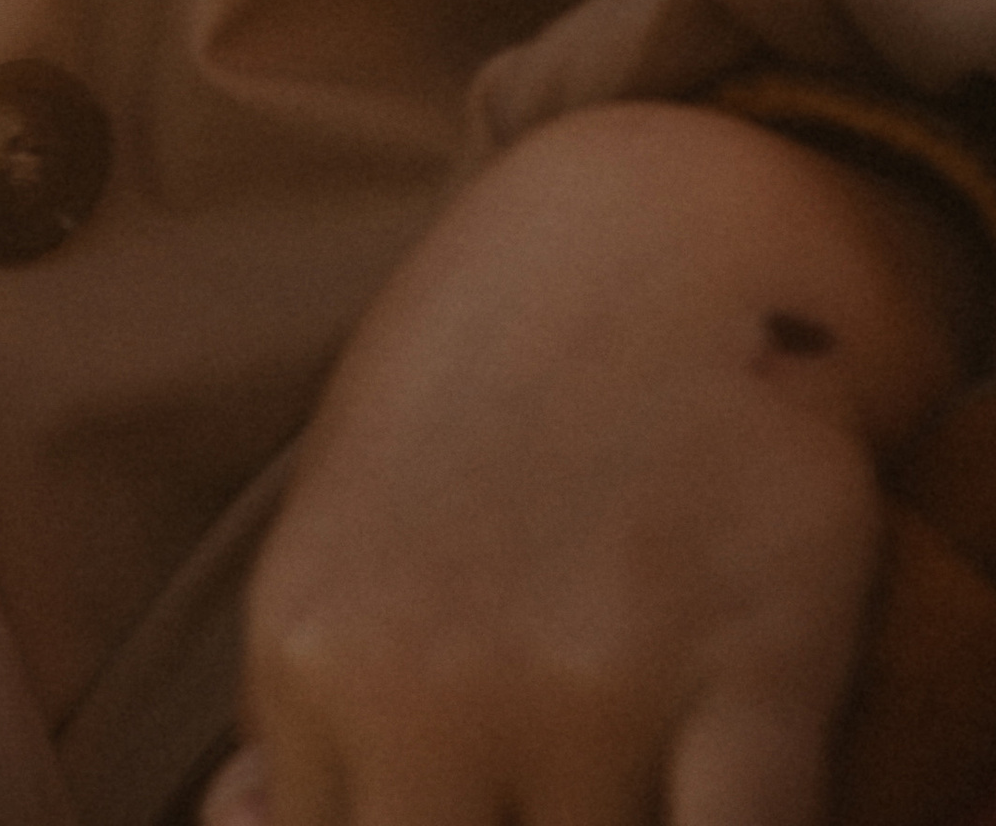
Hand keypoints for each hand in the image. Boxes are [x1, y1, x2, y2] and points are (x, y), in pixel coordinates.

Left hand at [231, 100, 973, 825]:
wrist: (666, 228)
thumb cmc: (495, 383)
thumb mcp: (343, 522)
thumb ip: (301, 703)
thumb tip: (242, 824)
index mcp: (311, 651)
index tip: (467, 796)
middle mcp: (430, 686)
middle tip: (534, 782)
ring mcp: (590, 686)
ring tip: (632, 777)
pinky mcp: (754, 675)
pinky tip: (718, 794)